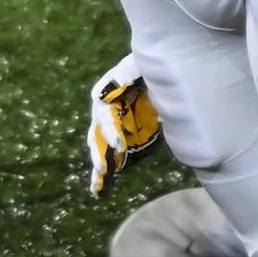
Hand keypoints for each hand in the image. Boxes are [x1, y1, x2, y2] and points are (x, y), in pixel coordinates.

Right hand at [87, 54, 161, 196]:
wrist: (159, 74)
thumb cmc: (146, 66)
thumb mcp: (140, 64)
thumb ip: (129, 71)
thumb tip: (117, 83)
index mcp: (106, 92)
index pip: (104, 114)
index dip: (110, 131)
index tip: (120, 146)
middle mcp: (104, 111)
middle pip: (98, 134)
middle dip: (101, 152)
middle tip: (106, 168)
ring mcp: (111, 126)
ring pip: (100, 147)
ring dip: (99, 164)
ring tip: (99, 183)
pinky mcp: (121, 137)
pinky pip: (110, 156)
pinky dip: (103, 175)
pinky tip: (99, 192)